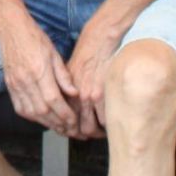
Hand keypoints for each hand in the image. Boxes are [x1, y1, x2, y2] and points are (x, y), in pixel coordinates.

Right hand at [0, 15, 79, 136]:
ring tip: (60, 128)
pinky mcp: (10, 86)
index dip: (65, 115)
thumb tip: (74, 93)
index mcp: (39, 71)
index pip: (54, 101)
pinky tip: (42, 119)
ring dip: (47, 124)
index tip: (75, 122)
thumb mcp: (54, 52)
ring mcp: (16, 84)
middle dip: (59, 124)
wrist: (10, 28)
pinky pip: (21, 109)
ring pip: (32, 114)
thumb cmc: (34, 38)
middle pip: (43, 111)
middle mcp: (26, 80)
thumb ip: (63, 75)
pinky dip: (33, 118)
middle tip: (72, 131)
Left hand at [63, 22, 122, 138]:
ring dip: (96, 134)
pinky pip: (104, 121)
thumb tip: (69, 104)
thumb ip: (69, 88)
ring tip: (101, 133)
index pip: (64, 119)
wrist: (100, 39)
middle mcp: (75, 96)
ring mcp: (89, 97)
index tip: (75, 133)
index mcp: (67, 90)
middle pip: (76, 128)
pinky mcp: (103, 95)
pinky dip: (107, 126)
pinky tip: (110, 123)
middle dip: (82, 135)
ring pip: (90, 129)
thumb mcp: (71, 69)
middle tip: (89, 137)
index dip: (69, 129)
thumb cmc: (87, 52)